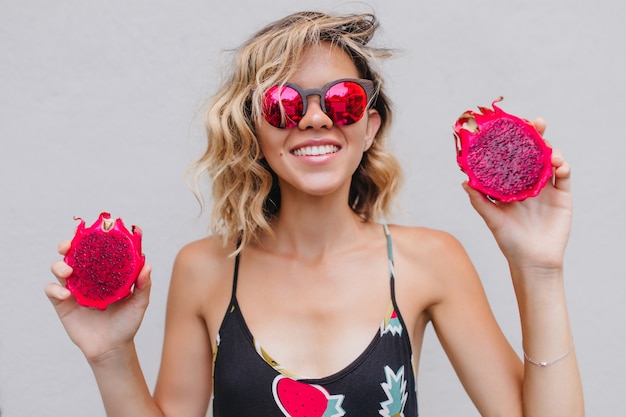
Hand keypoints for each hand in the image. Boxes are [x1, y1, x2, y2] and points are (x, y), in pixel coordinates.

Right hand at [45, 240, 151, 361]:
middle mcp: (88, 277)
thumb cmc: (127, 324)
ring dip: (60, 265)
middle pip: (73, 254)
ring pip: (59, 269)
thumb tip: (147, 265)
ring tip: (68, 271)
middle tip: (68, 245)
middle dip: (67, 245)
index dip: (93, 238)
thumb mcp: (139, 303)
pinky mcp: (63, 304)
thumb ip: (143, 285)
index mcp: (105, 272)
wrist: (113, 348)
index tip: (95, 230)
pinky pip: (52, 291)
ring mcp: (74, 290)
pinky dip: (55, 289)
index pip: (96, 250)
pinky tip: (66, 294)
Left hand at [462, 119, 572, 271]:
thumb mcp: (492, 219)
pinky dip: (563, 167)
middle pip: (534, 152)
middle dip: (536, 135)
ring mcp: (546, 187)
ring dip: (551, 150)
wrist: (533, 261)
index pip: (512, 156)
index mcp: (510, 183)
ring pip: (550, 160)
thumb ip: (479, 201)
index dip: (513, 140)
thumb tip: (464, 181)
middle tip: (537, 123)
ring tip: (549, 151)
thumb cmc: (509, 241)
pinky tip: (559, 165)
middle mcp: (528, 181)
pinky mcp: (562, 196)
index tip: (512, 125)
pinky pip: (564, 176)